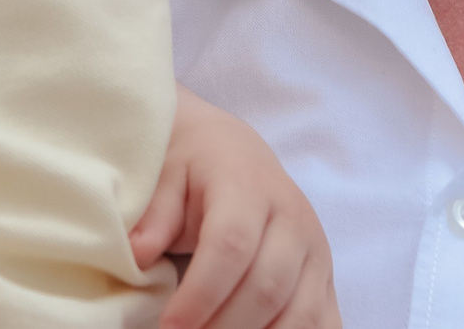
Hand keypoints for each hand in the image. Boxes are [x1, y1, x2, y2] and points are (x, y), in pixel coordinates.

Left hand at [133, 86, 338, 328]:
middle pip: (266, 288)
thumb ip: (155, 216)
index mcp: (250, 187)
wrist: (235, 152)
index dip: (200, 294)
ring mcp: (316, 252)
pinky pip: (324, 323)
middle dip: (222, 326)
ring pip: (300, 314)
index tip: (169, 326)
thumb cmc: (194, 169)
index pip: (231, 246)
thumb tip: (138, 256)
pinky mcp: (325, 278)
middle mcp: (293, 219)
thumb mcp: (167, 176)